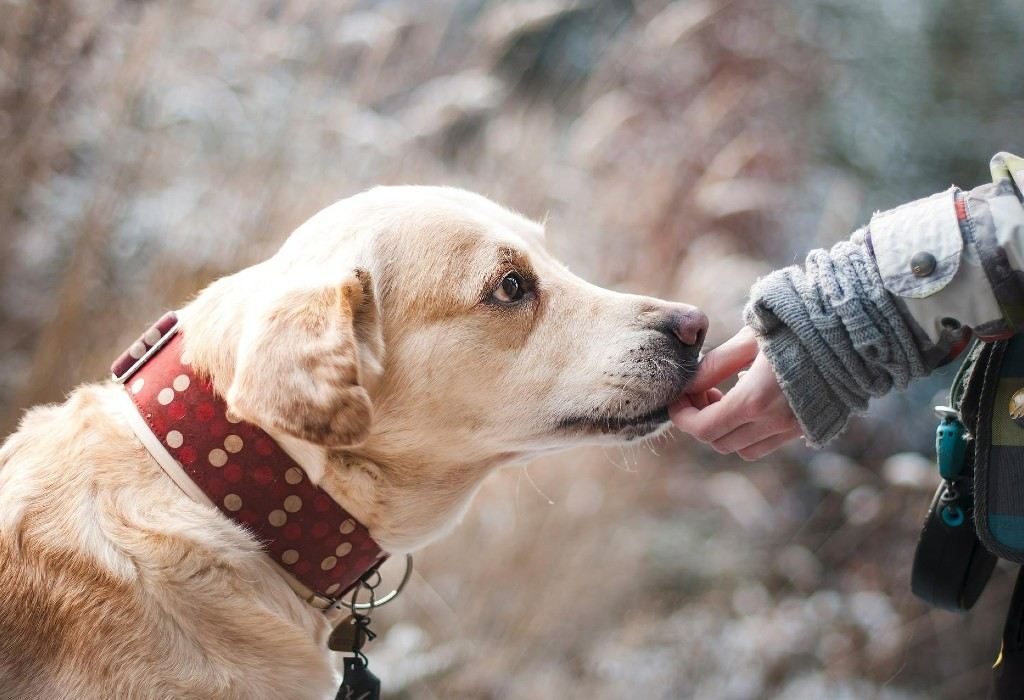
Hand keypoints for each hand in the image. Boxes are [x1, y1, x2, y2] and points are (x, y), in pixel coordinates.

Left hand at [671, 326, 802, 459]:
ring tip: (725, 396)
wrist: (853, 331)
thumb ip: (715, 365)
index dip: (682, 417)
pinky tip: (752, 400)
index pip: (703, 428)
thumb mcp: (749, 339)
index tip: (677, 398)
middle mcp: (774, 423)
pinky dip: (750, 432)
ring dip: (726, 430)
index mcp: (755, 400)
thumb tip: (688, 384)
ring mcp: (793, 429)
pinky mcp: (808, 428)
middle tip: (701, 392)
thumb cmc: (797, 326)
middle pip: (719, 442)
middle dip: (701, 421)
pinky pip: (768, 443)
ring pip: (743, 449)